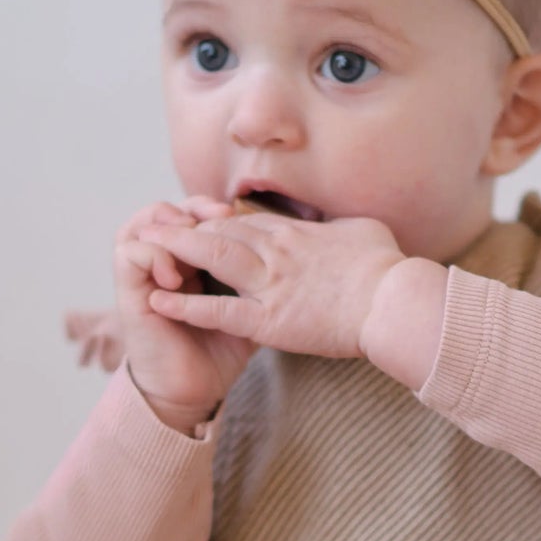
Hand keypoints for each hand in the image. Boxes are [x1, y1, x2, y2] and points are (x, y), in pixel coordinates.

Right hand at [113, 196, 259, 428]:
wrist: (191, 391)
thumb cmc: (218, 354)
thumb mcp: (247, 312)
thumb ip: (259, 284)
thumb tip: (298, 259)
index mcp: (187, 265)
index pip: (190, 217)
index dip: (209, 207)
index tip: (233, 208)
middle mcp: (161, 266)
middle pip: (166, 213)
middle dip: (193, 207)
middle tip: (217, 212)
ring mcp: (143, 278)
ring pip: (142, 224)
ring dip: (168, 222)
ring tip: (193, 232)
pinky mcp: (130, 294)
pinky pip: (130, 254)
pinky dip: (153, 254)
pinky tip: (175, 273)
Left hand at [137, 208, 405, 359]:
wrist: (394, 302)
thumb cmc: (389, 270)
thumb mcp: (365, 232)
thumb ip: (344, 229)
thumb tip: (346, 228)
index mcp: (298, 234)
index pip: (248, 223)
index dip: (218, 221)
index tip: (198, 221)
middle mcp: (277, 252)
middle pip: (221, 232)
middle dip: (186, 227)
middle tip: (158, 225)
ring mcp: (270, 284)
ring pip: (212, 259)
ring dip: (176, 251)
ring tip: (146, 247)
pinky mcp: (269, 319)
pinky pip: (218, 311)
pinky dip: (186, 306)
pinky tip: (159, 302)